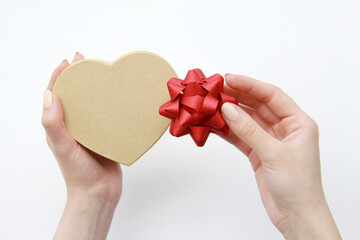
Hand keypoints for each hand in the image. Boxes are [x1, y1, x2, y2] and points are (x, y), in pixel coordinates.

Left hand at [41, 52, 122, 239]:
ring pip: (90, 105)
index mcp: (59, 127)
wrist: (98, 194)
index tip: (69, 61)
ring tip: (102, 75)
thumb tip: (49, 94)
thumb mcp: (63, 147)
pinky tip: (119, 100)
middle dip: (78, 77)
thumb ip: (54, 123)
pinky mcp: (104, 137)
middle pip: (74, 96)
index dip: (60, 76)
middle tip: (86, 61)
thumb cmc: (78, 174)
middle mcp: (73, 127)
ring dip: (94, 89)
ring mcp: (89, 132)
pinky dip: (110, 106)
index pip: (56, 96)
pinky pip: (106, 117)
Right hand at [220, 74, 340, 239]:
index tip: (229, 79)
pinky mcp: (258, 153)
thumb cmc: (298, 186)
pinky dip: (227, 131)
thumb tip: (227, 109)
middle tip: (215, 90)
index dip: (250, 85)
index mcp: (298, 123)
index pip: (272, 96)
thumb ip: (249, 130)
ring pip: (246, 121)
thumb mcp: (274, 153)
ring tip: (210, 106)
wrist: (296, 216)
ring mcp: (269, 141)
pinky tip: (213, 125)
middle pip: (257, 106)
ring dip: (229, 114)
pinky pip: (240, 136)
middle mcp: (284, 129)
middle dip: (236, 97)